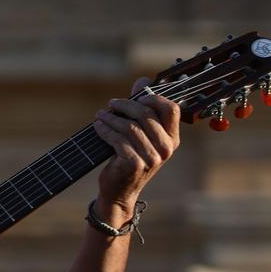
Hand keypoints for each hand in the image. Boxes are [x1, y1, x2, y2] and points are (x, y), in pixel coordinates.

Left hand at [91, 77, 180, 215]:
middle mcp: (166, 148)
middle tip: (111, 104)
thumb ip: (142, 108)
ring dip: (111, 117)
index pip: (171, 109)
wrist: (119, 191)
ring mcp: (152, 158)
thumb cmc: (128, 158)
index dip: (154, 97)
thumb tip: (143, 80)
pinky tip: (98, 127)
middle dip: (125, 105)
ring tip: (100, 116)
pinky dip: (105, 130)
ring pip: (130, 126)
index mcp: (172, 139)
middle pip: (146, 114)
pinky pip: (118, 139)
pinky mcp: (135, 164)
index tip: (137, 95)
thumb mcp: (139, 134)